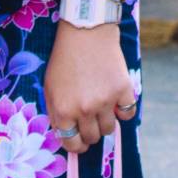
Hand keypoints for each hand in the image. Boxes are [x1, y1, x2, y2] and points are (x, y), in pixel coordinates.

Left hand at [44, 22, 135, 154]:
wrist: (86, 31)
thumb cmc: (64, 59)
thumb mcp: (50, 87)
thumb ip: (57, 114)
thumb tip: (67, 137)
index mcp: (63, 111)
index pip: (72, 144)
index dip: (77, 145)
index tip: (81, 141)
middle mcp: (84, 109)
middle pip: (93, 138)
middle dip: (91, 131)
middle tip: (91, 118)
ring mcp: (105, 101)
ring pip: (110, 129)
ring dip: (106, 121)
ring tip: (102, 106)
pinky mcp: (123, 90)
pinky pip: (128, 114)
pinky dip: (124, 110)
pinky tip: (117, 99)